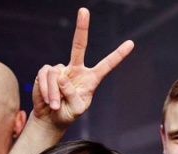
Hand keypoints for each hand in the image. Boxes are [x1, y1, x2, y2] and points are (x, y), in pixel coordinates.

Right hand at [33, 8, 133, 127]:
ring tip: (56, 105)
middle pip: (79, 45)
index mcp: (91, 79)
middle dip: (81, 28)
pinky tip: (48, 100)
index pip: (107, 65)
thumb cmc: (68, 114)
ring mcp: (61, 69)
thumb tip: (62, 76)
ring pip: (57, 75)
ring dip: (55, 93)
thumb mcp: (77, 109)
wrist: (51, 118)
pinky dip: (46, 90)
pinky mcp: (46, 72)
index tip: (131, 43)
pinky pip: (46, 76)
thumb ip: (73, 95)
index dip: (118, 55)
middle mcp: (77, 70)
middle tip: (84, 10)